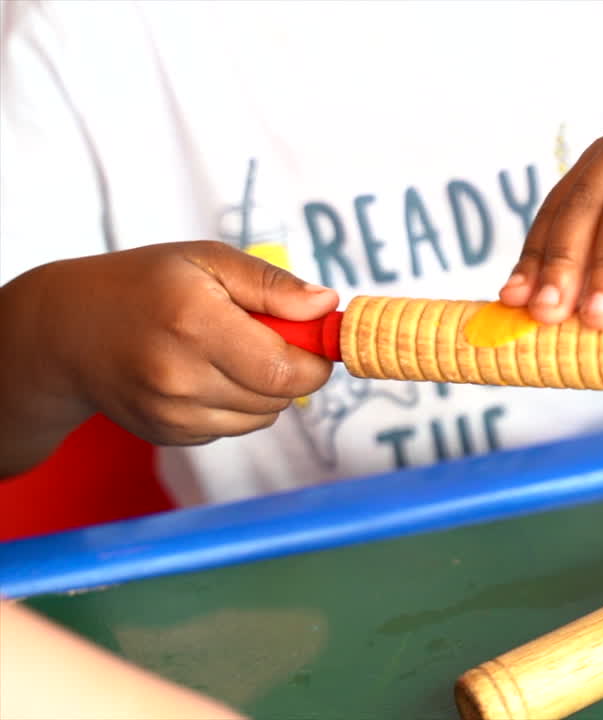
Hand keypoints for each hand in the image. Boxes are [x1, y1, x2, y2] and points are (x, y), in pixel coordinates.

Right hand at [11, 241, 336, 448]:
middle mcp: (180, 375)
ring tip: (229, 353)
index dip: (314, 360)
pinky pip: (232, 427)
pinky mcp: (167, 434)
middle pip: (279, 397)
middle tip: (265, 338)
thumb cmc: (144, 285)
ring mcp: (170, 412)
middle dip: (291, 371)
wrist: (66, 330)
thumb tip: (327, 307)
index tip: (310, 339)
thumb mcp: (206, 261)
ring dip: (264, 390)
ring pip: (260, 417)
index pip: (286, 369)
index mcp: (195, 323)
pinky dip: (234, 404)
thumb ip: (272, 284)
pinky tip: (203, 374)